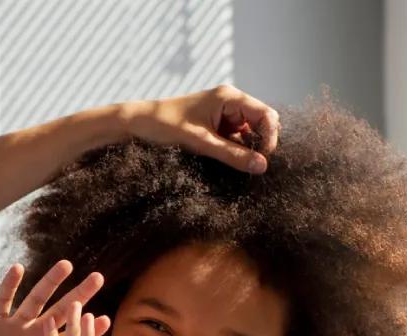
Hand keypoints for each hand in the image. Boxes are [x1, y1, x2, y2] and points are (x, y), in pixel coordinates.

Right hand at [0, 260, 109, 335]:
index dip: (89, 329)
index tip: (106, 320)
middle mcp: (36, 332)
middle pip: (62, 310)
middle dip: (79, 295)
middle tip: (98, 278)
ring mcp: (15, 326)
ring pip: (36, 299)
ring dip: (50, 282)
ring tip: (66, 266)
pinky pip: (3, 300)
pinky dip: (9, 285)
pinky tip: (18, 268)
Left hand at [122, 84, 279, 173]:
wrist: (137, 124)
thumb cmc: (164, 126)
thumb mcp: (201, 143)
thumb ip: (232, 155)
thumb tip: (262, 166)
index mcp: (229, 97)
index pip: (266, 115)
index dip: (270, 137)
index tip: (263, 160)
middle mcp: (229, 103)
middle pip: (261, 123)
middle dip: (260, 144)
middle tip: (253, 166)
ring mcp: (222, 115)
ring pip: (248, 134)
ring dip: (246, 150)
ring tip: (238, 165)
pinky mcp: (214, 127)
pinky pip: (234, 140)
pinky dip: (234, 151)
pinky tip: (228, 162)